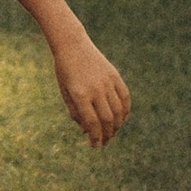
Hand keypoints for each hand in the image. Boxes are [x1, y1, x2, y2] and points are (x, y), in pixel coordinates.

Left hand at [52, 31, 130, 147]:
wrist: (72, 44)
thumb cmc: (65, 71)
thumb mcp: (65, 92)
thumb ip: (75, 112)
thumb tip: (87, 130)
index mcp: (80, 94)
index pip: (92, 123)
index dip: (95, 137)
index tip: (95, 146)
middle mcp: (95, 89)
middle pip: (107, 119)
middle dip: (107, 135)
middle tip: (104, 142)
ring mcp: (107, 82)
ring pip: (118, 110)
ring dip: (117, 126)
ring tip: (112, 133)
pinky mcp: (115, 76)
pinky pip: (125, 97)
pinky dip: (125, 110)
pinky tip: (122, 119)